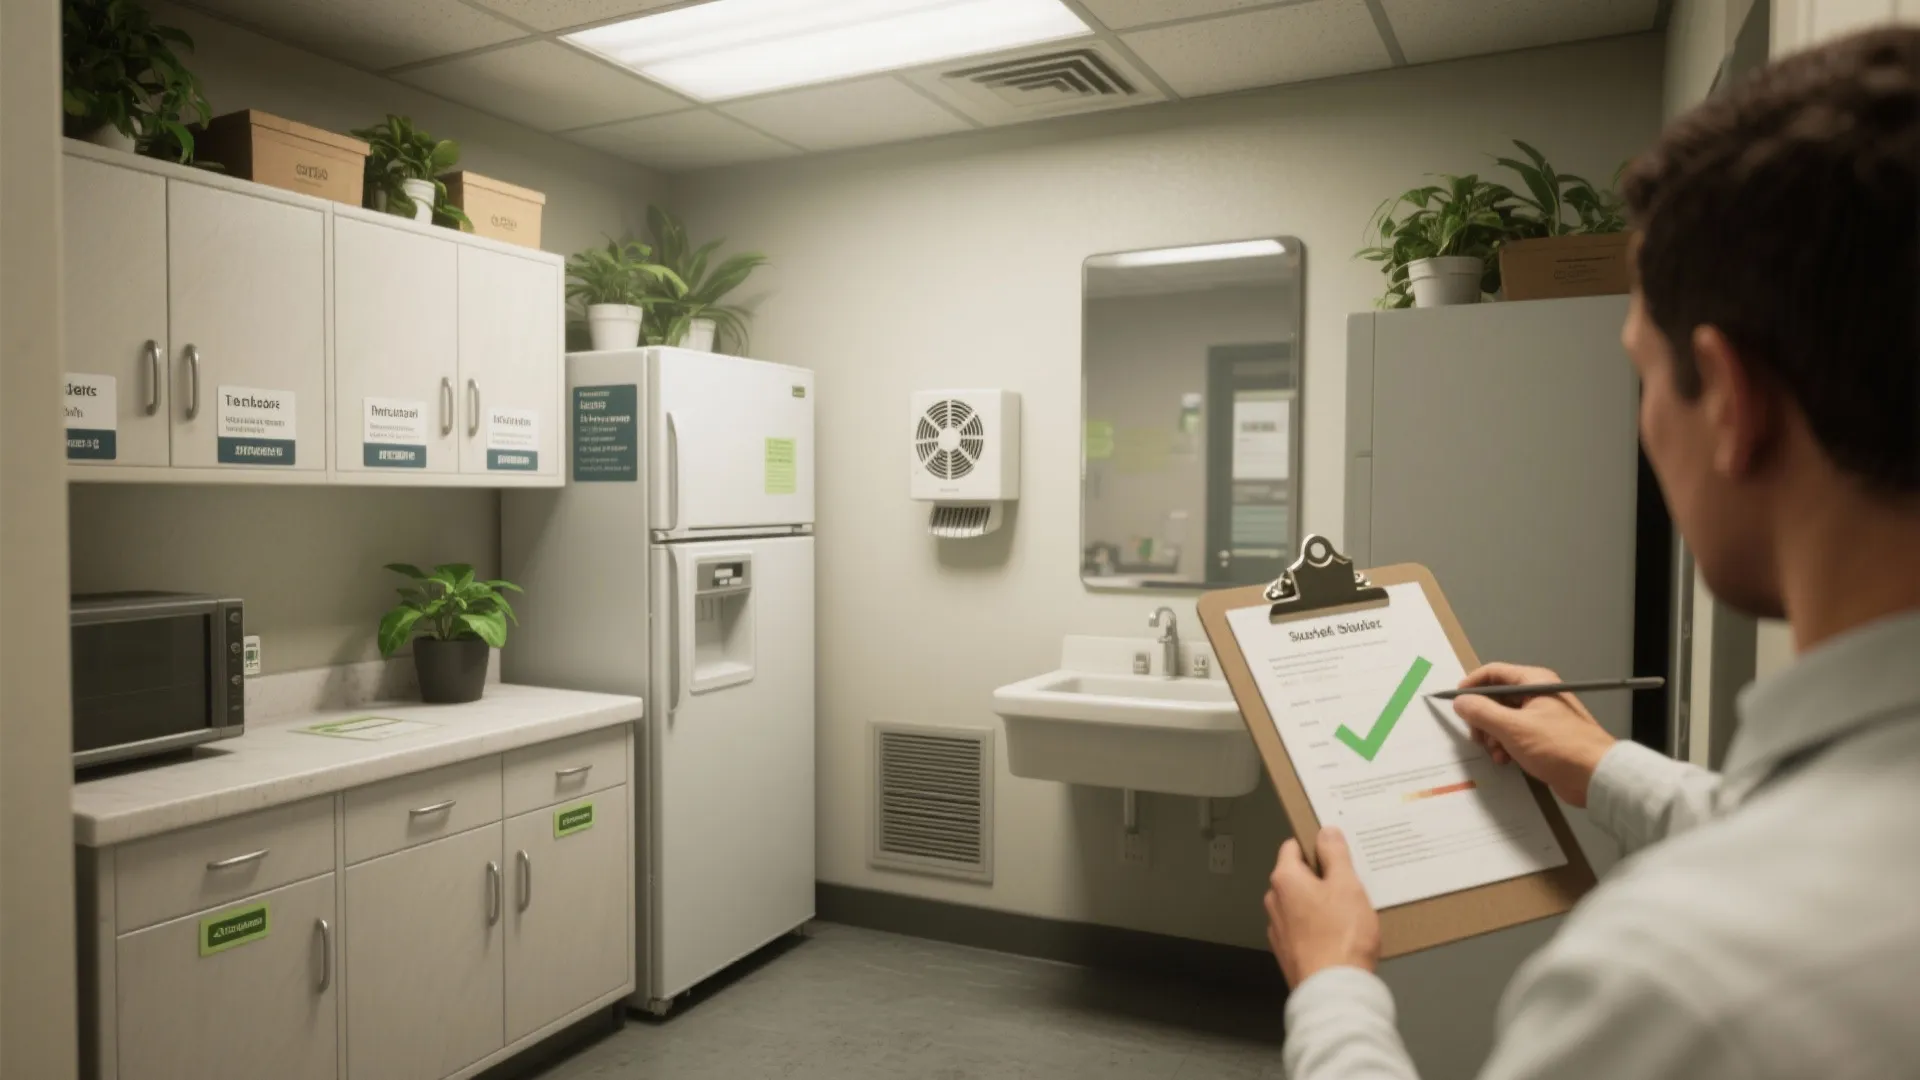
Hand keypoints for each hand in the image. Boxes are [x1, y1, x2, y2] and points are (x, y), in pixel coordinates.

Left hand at [1264, 828, 1380, 987]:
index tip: (1334, 851)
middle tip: (1350, 884)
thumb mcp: (1346, 885)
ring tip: (1350, 914)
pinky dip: (1319, 928)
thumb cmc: (1341, 936)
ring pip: (1300, 905)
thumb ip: (1335, 855)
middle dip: (1321, 877)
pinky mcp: (1288, 952)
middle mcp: (1275, 902)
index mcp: (1285, 880)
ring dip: (1321, 904)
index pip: (1292, 847)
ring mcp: (1279, 930)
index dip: (1314, 845)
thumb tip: (1325, 832)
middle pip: (1297, 877)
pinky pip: (1304, 929)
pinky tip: (1341, 936)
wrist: (1334, 989)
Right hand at [1452, 663, 1616, 807]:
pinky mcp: (1545, 736)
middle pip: (1497, 697)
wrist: (1595, 776)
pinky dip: (1506, 745)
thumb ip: (1482, 712)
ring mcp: (1543, 716)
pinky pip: (1516, 734)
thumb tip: (1461, 702)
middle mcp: (1538, 694)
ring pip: (1504, 718)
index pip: (1494, 672)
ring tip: (1495, 752)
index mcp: (1534, 681)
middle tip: (1477, 736)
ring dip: (1493, 735)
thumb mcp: (1512, 728)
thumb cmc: (1557, 746)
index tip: (1456, 702)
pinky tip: (1505, 760)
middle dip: (1482, 717)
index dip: (1471, 684)